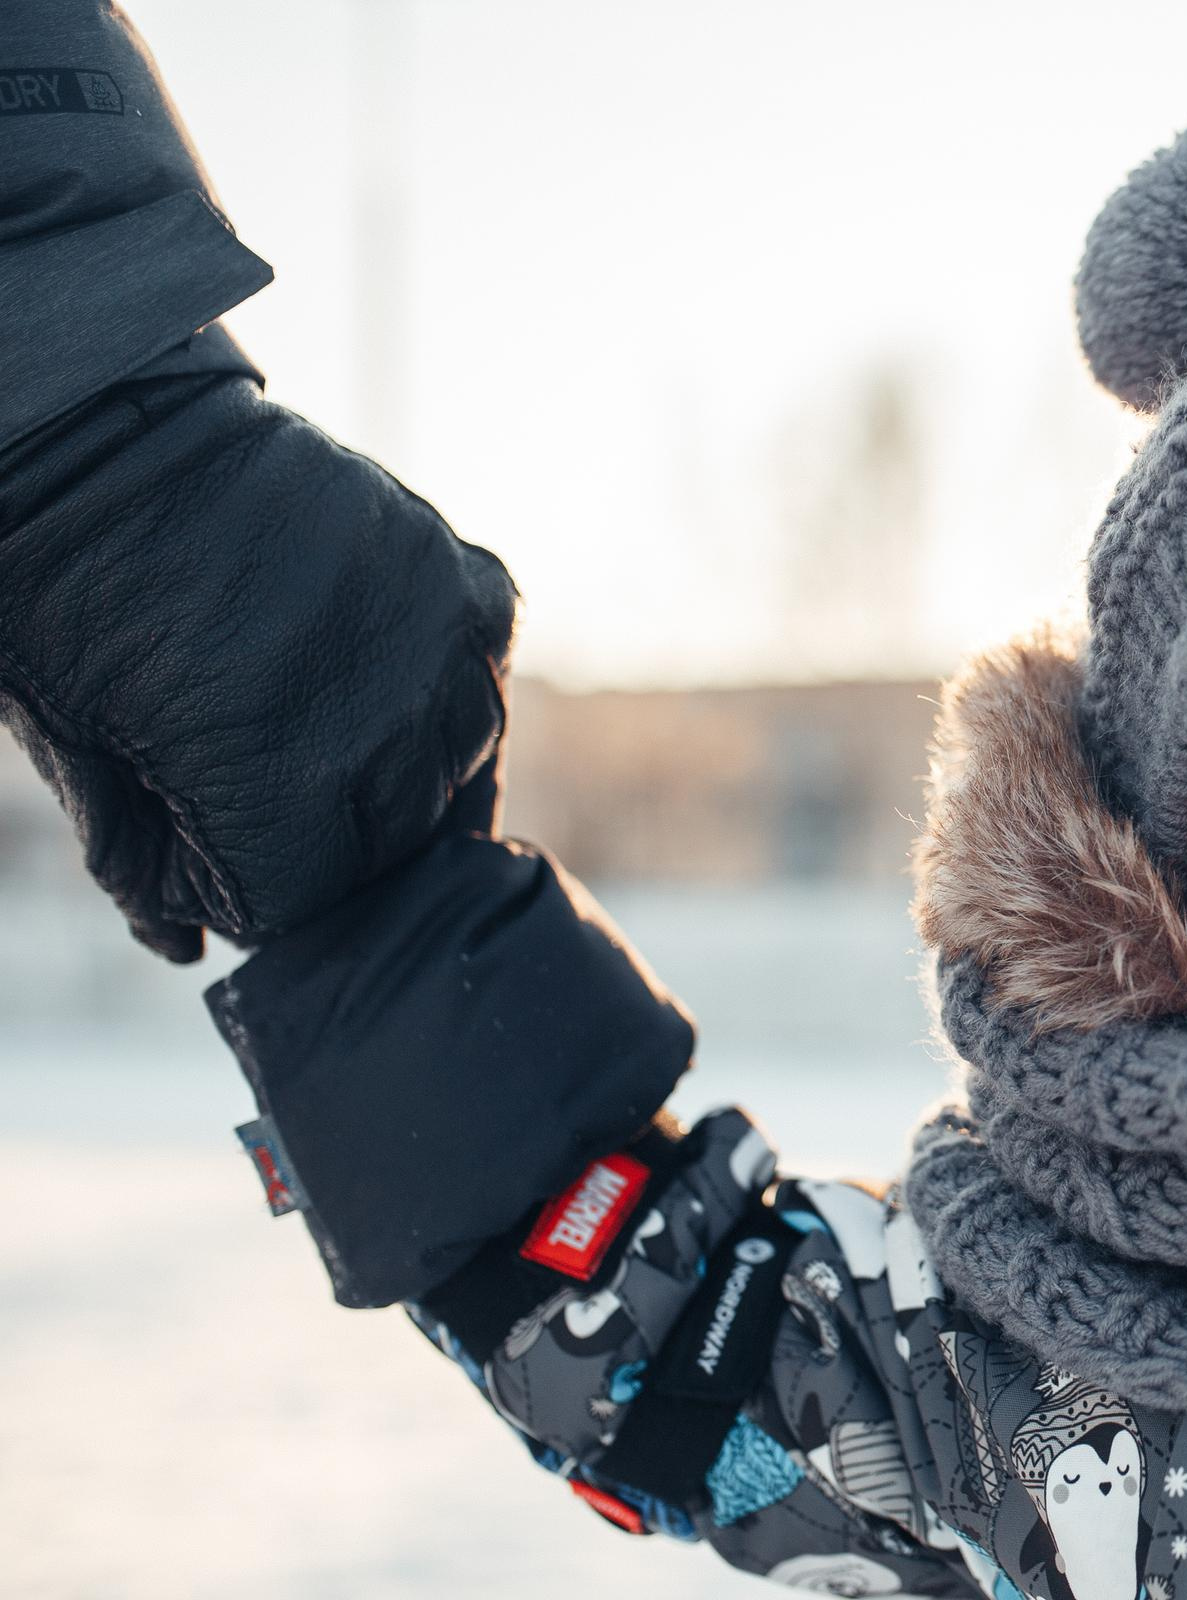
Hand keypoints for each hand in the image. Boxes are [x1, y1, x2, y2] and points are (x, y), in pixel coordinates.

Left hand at [0, 372, 514, 960]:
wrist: (101, 423)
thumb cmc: (59, 588)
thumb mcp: (72, 746)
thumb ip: (140, 861)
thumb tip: (189, 945)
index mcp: (277, 779)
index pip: (301, 906)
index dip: (244, 893)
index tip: (204, 856)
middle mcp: (386, 721)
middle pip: (386, 852)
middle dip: (317, 845)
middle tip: (254, 796)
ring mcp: (441, 644)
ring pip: (452, 776)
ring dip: (391, 777)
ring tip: (316, 737)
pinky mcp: (472, 584)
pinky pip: (483, 682)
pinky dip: (440, 693)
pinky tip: (379, 680)